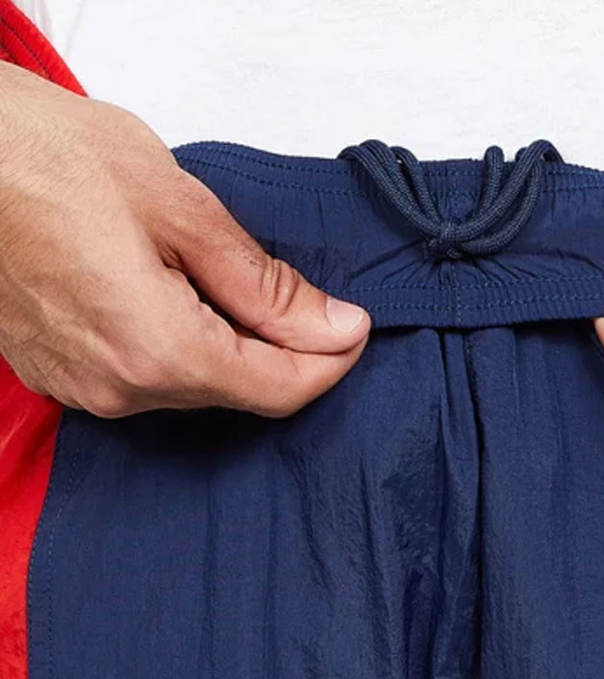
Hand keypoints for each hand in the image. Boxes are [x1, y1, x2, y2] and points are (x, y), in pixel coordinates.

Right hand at [0, 61, 369, 417]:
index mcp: (159, 352)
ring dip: (235, 347)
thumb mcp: (181, 210)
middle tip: (309, 299)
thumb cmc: (46, 159)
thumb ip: (266, 286)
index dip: (330, 362)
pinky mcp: (62, 373)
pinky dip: (184, 346)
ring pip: (196, 386)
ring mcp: (85, 388)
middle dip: (287, 353)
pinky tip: (185, 298)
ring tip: (238, 286)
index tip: (354, 326)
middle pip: (240, 391)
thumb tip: (333, 326)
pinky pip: (149, 377)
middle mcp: (121, 389)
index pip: (280, 390)